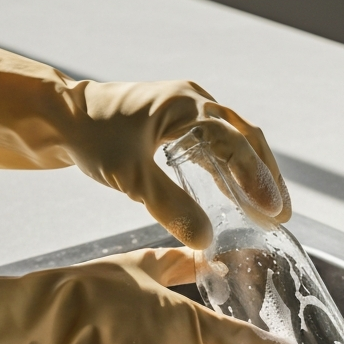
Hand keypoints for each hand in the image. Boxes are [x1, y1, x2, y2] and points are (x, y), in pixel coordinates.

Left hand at [0, 40, 290, 247]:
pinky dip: (233, 174)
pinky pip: (218, 149)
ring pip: (236, 144)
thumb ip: (169, 207)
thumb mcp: (130, 177)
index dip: (257, 178)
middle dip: (266, 177)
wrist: (60, 118)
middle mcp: (195, 103)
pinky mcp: (180, 127)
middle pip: (247, 138)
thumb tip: (206, 240)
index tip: (273, 210)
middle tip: (282, 214)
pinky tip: (241, 200)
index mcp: (187, 106)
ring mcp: (189, 113)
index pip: (235, 143)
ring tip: (271, 211)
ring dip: (254, 176)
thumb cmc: (91, 138)